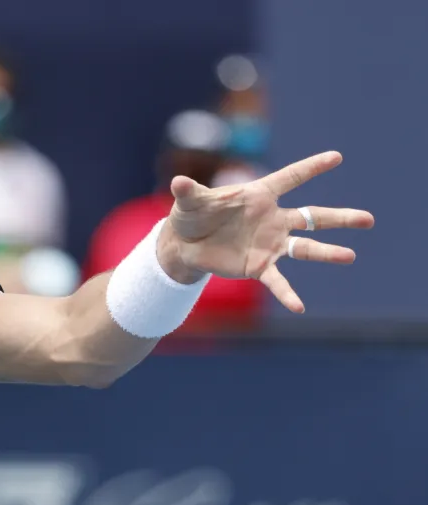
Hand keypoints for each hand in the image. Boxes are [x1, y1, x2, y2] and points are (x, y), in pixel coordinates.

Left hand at [156, 150, 374, 312]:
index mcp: (259, 196)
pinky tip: (299, 307)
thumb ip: (189, 192)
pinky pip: (277, 281)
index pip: (290, 178)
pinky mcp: (258, 265)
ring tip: (350, 256)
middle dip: (339, 218)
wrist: (185, 244)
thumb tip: (178, 182)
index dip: (311, 168)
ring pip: (305, 247)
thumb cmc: (192, 215)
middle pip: (312, 217)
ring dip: (327, 252)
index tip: (336, 157)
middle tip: (368, 219)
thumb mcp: (190, 202)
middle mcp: (272, 219)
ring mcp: (269, 243)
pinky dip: (286, 294)